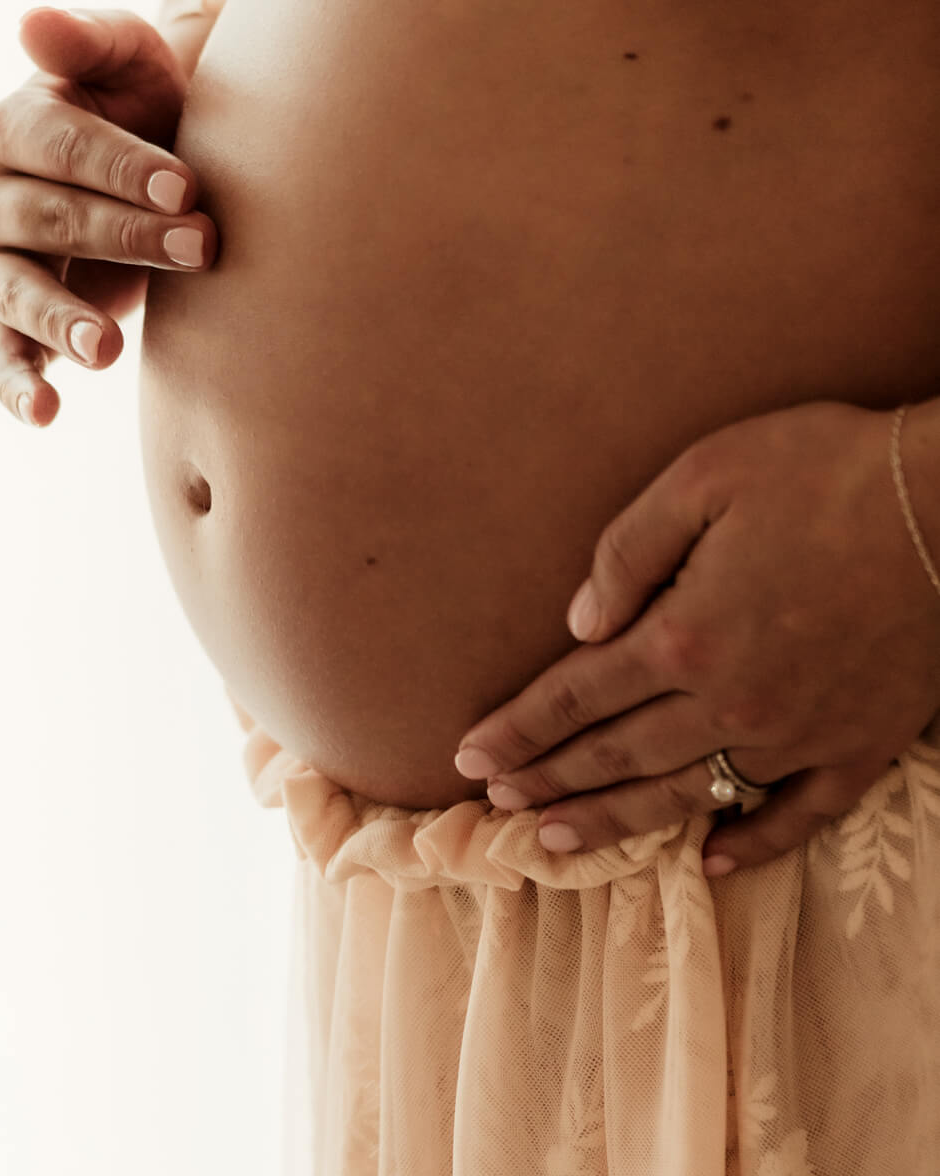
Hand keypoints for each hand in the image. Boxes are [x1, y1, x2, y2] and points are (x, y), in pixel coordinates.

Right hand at [0, 6, 217, 426]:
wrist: (161, 164)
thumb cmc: (144, 102)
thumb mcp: (128, 57)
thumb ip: (87, 40)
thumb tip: (32, 21)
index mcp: (8, 125)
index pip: (59, 145)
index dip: (120, 166)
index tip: (183, 186)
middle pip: (51, 217)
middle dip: (127, 234)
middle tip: (203, 244)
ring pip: (18, 292)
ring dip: (63, 319)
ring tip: (109, 348)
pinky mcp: (7, 321)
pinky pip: (1, 357)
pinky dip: (16, 387)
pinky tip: (45, 413)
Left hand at [453, 400, 939, 876]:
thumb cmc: (822, 470)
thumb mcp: (704, 476)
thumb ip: (629, 551)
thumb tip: (578, 623)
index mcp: (686, 634)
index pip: (576, 696)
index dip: (519, 729)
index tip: (469, 756)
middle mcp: (734, 700)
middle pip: (618, 757)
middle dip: (548, 782)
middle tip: (494, 805)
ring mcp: (800, 733)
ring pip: (690, 796)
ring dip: (618, 824)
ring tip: (559, 844)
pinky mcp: (861, 745)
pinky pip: (797, 815)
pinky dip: (753, 845)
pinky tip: (714, 860)